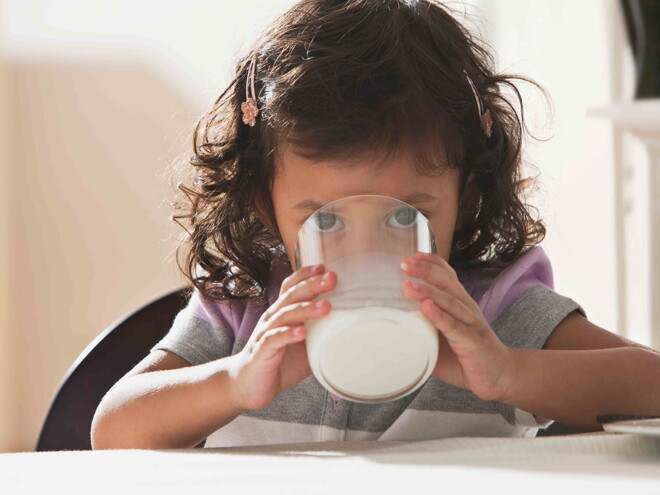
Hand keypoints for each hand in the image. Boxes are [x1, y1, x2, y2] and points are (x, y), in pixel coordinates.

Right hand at [228, 263, 336, 410]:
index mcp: (281, 314)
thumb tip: (350, 332)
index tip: (323, 268)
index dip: (304, 275)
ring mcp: (265, 334)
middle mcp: (272, 319)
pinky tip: (302, 333)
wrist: (247, 387)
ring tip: (325, 306)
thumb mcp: (305, 348)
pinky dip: (288, 334)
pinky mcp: (261, 352)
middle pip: (291, 297)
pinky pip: (274, 339)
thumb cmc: (277, 364)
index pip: (290, 288)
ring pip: (285, 316)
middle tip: (332, 279)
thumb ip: (321, 337)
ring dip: (305, 309)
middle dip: (312, 286)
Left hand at [400, 251, 513, 400]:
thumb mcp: (441, 339)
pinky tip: (426, 308)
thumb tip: (392, 327)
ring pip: (449, 302)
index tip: (414, 255)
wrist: (500, 376)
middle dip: (425, 271)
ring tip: (408, 284)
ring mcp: (471, 324)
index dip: (433, 264)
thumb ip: (422, 330)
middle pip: (446, 283)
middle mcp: (467, 309)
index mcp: (460, 304)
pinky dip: (439, 316)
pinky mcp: (473, 341)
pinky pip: (454, 327)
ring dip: (427, 292)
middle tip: (404, 263)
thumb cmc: (467, 356)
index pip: (448, 277)